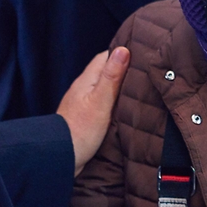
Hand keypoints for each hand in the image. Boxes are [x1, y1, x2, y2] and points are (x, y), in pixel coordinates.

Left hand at [56, 47, 129, 176]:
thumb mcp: (101, 101)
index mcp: (87, 80)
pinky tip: (124, 106)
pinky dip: (114, 100)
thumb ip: (112, 76)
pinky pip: (102, 101)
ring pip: (104, 86)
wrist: (60, 157)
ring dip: (119, 85)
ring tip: (139, 86)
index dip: (123, 52)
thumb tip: (123, 50)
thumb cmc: (81, 130)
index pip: (105, 56)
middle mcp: (83, 88)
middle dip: (123, 68)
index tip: (142, 52)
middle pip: (105, 71)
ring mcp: (83, 102)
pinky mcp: (85, 116)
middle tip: (145, 70)